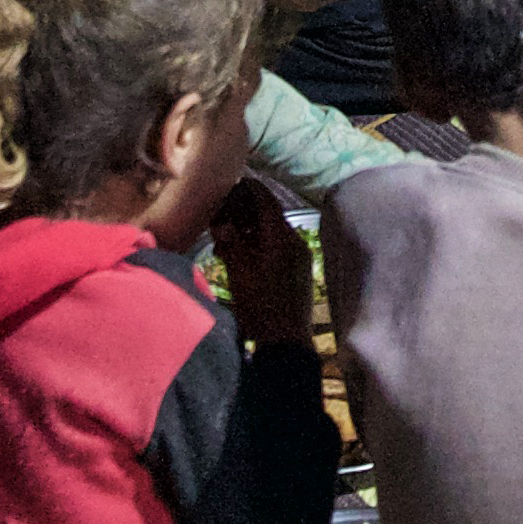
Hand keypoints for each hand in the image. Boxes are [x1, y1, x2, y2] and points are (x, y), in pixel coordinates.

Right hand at [217, 197, 317, 342]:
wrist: (286, 342)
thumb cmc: (260, 306)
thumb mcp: (239, 273)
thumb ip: (231, 243)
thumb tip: (222, 222)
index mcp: (281, 238)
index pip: (267, 202)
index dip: (251, 190)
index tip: (238, 181)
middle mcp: (296, 243)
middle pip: (270, 218)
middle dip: (247, 214)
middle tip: (225, 214)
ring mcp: (300, 258)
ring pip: (273, 235)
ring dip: (252, 233)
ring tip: (228, 241)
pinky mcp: (300, 272)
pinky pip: (279, 250)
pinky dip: (261, 247)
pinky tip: (244, 258)